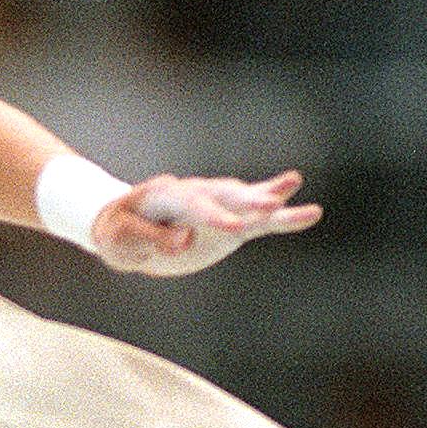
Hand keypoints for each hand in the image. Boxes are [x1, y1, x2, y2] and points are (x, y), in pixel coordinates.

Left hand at [90, 169, 321, 275]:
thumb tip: (182, 242)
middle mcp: (194, 193)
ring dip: (269, 198)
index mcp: (164, 195)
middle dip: (246, 201)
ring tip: (295, 185)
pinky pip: (258, 220)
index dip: (211, 217)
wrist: (123, 227)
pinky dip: (281, 217)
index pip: (190, 204)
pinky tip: (310, 213)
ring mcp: (215, 206)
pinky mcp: (229, 223)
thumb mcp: (118, 239)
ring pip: (244, 200)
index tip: (233, 230)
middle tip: (270, 206)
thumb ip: (146, 238)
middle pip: (223, 195)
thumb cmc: (117, 232)